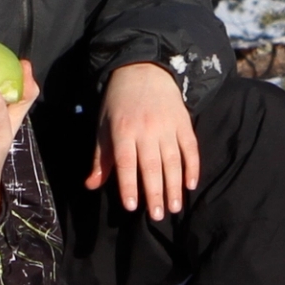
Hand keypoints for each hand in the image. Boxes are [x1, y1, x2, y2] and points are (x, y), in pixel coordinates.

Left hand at [88, 60, 201, 220]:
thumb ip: (101, 158)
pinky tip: (191, 184)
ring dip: (175, 185)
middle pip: (151, 166)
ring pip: (173, 160)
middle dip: (155, 193)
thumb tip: (91, 185)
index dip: (129, 185)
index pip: (126, 163)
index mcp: (123, 131)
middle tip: (158, 215)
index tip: (132, 206)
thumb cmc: (118, 103)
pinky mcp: (183, 122)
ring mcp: (167, 126)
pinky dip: (192, 166)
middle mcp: (146, 129)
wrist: (142, 69)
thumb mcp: (103, 127)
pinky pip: (190, 147)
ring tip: (175, 207)